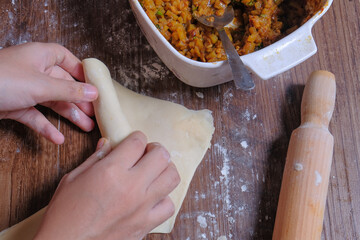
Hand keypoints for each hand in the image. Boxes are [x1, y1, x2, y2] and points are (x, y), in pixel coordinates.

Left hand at [0, 42, 97, 143]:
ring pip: (53, 102)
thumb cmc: (2, 80)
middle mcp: (35, 71)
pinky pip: (36, 117)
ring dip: (69, 116)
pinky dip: (46, 127)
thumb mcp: (41, 85)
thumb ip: (69, 91)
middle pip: (64, 85)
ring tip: (86, 128)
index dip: (82, 71)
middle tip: (95, 114)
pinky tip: (57, 139)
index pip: (67, 59)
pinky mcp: (15, 106)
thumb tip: (94, 93)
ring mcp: (24, 89)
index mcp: (41, 56)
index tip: (96, 85)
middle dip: (80, 100)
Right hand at [34, 131, 180, 239]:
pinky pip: (169, 206)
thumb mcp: (73, 178)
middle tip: (147, 153)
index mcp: (111, 171)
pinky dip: (164, 198)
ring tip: (154, 172)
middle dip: (155, 149)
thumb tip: (108, 143)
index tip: (134, 142)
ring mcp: (141, 206)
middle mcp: (131, 186)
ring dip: (165, 170)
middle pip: (161, 156)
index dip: (137, 138)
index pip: (138, 142)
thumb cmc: (64, 213)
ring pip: (172, 178)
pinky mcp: (145, 224)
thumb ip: (96, 158)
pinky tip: (152, 197)